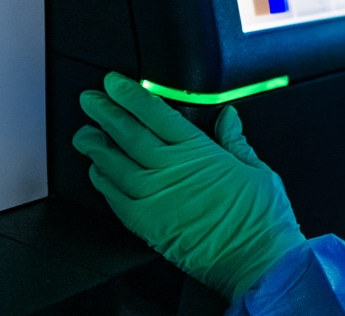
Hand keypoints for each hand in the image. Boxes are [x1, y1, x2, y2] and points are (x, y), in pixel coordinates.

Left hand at [73, 72, 305, 300]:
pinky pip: (114, 197)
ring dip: (95, 145)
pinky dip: (101, 180)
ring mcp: (154, 197)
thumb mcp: (258, 169)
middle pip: (127, 133)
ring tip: (84, 133)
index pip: (155, 113)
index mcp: (198, 151)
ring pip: (113, 163)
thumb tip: (229, 117)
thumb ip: (236, 141)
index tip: (114, 83)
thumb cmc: (260, 219)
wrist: (255, 260)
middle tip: (89, 99)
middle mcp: (170, 170)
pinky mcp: (146, 223)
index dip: (130, 95)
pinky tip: (96, 171)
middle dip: (104, 112)